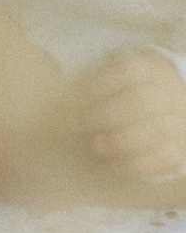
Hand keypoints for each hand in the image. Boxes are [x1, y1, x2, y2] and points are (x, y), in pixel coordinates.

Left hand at [75, 53, 185, 184]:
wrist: (160, 106)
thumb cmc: (119, 92)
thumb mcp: (106, 79)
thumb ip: (86, 89)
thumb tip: (58, 110)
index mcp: (149, 68)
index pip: (127, 71)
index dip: (97, 86)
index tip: (71, 101)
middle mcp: (169, 91)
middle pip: (143, 101)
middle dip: (105, 115)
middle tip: (78, 125)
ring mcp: (179, 119)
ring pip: (156, 129)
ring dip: (121, 140)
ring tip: (95, 145)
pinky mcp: (180, 146)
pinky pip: (165, 157)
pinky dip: (137, 163)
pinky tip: (114, 165)